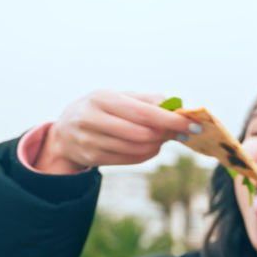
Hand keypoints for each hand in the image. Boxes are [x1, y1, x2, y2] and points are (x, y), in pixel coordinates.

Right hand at [35, 90, 197, 173]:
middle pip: (142, 133)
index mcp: (101, 98)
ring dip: (158, 145)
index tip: (192, 125)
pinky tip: (151, 146)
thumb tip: (177, 106)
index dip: (170, 120)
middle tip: (181, 132)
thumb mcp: (118, 97)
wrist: (64, 132)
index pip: (143, 112)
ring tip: (164, 138)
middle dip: (167, 134)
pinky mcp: (93, 158)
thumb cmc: (100, 109)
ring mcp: (90, 141)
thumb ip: (147, 100)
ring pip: (138, 148)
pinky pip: (130, 160)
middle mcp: (92, 119)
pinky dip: (147, 154)